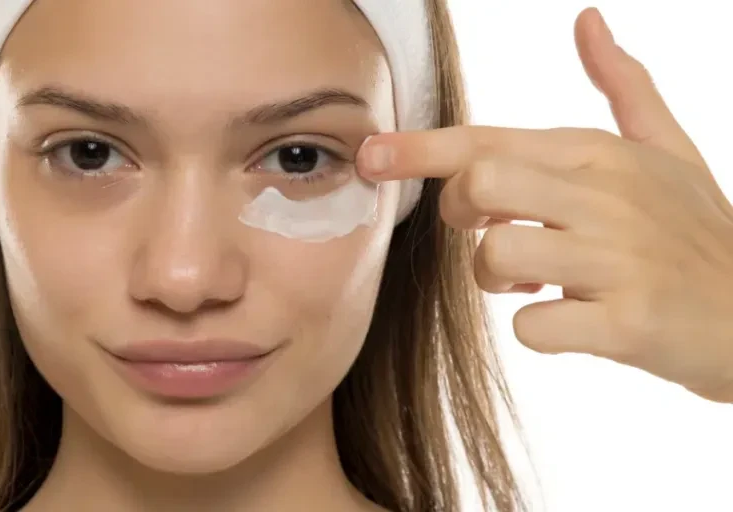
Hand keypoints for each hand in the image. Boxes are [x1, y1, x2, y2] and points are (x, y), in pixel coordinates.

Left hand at [357, 8, 732, 402]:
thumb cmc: (698, 231)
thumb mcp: (671, 149)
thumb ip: (623, 85)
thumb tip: (588, 20)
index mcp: (602, 153)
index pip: (489, 139)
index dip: (419, 148)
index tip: (369, 156)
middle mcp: (608, 196)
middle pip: (479, 184)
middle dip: (460, 216)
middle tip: (489, 234)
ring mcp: (620, 260)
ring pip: (496, 255)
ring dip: (494, 281)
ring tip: (533, 284)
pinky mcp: (630, 323)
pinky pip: (533, 328)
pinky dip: (537, 332)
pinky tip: (570, 321)